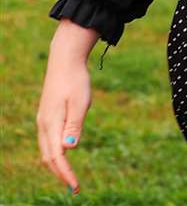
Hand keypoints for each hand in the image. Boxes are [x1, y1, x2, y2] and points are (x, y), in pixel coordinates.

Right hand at [37, 19, 98, 193]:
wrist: (65, 61)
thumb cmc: (76, 81)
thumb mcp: (81, 102)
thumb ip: (74, 126)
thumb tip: (69, 149)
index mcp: (51, 124)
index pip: (57, 156)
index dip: (66, 173)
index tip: (75, 186)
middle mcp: (44, 125)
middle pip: (48, 157)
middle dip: (60, 174)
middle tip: (75, 187)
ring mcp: (43, 121)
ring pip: (46, 150)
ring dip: (57, 165)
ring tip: (70, 177)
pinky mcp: (47, 116)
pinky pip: (48, 141)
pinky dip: (55, 154)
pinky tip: (64, 156)